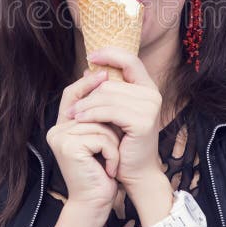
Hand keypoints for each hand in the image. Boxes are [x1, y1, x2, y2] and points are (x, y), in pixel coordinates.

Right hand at [46, 70, 119, 212]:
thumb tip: (104, 79)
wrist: (95, 203)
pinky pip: (102, 138)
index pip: (72, 94)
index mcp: (62, 126)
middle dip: (110, 123)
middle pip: (90, 107)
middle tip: (118, 140)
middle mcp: (56, 130)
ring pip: (99, 123)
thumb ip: (99, 114)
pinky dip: (112, 153)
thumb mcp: (101, 137)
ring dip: (113, 143)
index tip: (106, 73)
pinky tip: (108, 170)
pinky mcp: (69, 147)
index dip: (87, 82)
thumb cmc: (101, 170)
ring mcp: (60, 138)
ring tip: (111, 161)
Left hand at [67, 46, 163, 188]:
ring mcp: (149, 107)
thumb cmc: (124, 143)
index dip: (110, 54)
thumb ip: (105, 92)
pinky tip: (80, 120)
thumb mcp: (114, 113)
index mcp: (148, 88)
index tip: (91, 56)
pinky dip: (91, 114)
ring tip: (73, 115)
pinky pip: (108, 111)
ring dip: (85, 106)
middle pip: (111, 82)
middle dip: (88, 94)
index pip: (130, 59)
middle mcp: (152, 94)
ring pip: (106, 96)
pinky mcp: (142, 121)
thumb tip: (87, 69)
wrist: (137, 173)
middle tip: (73, 107)